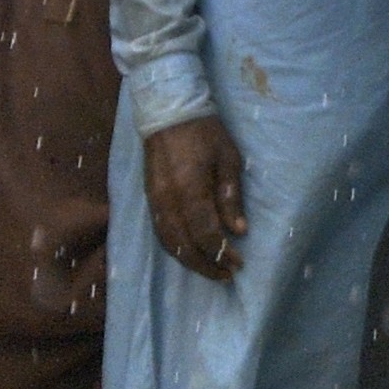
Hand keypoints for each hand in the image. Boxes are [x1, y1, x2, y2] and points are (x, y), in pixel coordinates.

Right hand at [144, 118, 247, 282]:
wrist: (168, 113)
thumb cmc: (205, 133)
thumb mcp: (228, 159)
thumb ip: (231, 197)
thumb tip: (239, 230)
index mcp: (190, 190)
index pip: (205, 233)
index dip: (222, 253)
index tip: (238, 263)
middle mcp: (168, 201)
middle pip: (184, 245)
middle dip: (206, 265)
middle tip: (226, 275)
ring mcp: (155, 201)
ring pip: (169, 242)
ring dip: (189, 261)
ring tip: (210, 269)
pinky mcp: (150, 199)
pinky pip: (160, 232)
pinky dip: (175, 248)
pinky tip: (189, 253)